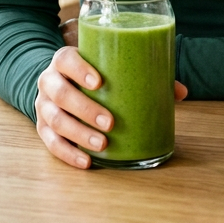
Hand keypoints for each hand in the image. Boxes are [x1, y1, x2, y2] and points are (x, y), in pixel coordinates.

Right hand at [35, 46, 188, 168]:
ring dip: (79, 134)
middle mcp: (49, 81)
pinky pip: (51, 143)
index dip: (80, 70)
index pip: (66, 60)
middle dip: (85, 108)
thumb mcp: (109, 67)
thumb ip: (141, 75)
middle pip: (60, 93)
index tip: (99, 82)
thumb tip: (181, 92)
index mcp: (64, 60)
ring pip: (55, 120)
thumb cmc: (92, 74)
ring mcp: (42, 106)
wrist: (58, 81)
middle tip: (110, 123)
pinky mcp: (42, 128)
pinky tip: (87, 162)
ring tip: (103, 144)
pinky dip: (68, 154)